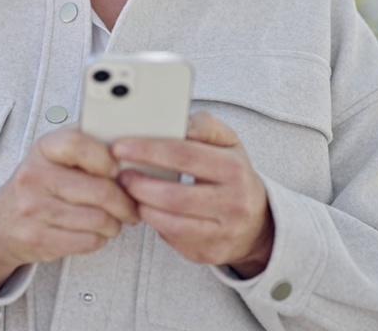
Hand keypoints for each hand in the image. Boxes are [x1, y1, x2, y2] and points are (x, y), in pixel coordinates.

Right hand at [0, 126, 139, 292]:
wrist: (2, 223)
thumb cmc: (41, 184)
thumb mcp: (56, 155)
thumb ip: (88, 144)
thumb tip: (130, 150)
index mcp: (43, 149)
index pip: (79, 144)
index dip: (108, 157)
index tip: (120, 169)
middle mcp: (34, 177)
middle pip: (100, 190)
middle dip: (125, 202)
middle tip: (131, 207)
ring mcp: (33, 209)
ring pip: (98, 219)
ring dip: (115, 223)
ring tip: (115, 220)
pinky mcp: (38, 239)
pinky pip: (88, 241)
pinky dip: (100, 238)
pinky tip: (96, 233)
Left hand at [112, 111, 273, 277]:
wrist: (257, 223)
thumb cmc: (232, 176)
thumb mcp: (228, 143)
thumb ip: (204, 126)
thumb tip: (180, 124)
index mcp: (234, 169)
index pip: (184, 155)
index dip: (148, 150)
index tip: (122, 147)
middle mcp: (233, 202)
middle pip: (174, 195)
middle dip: (139, 183)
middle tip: (120, 173)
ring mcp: (223, 231)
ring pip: (169, 221)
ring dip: (141, 204)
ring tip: (129, 190)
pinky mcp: (210, 252)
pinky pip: (172, 238)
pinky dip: (153, 222)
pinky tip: (146, 208)